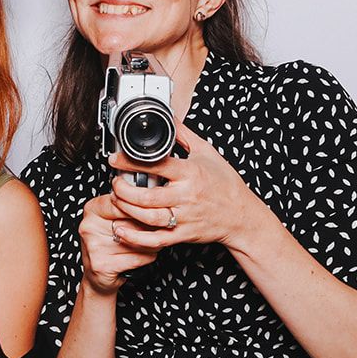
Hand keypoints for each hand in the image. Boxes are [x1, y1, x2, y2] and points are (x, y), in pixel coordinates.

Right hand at [79, 193, 159, 295]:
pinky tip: (144, 255)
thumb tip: (156, 204)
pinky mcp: (102, 265)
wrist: (96, 277)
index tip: (156, 210)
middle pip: (134, 221)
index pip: (124, 201)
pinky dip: (148, 257)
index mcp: (92, 210)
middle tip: (157, 229)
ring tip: (150, 244)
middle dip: (151, 227)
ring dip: (152, 244)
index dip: (144, 207)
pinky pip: (138, 257)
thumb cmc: (109, 244)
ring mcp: (94, 246)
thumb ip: (130, 209)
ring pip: (139, 241)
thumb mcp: (114, 220)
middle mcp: (89, 226)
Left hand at [107, 123, 256, 251]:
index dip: (131, 162)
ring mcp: (184, 217)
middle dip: (123, 190)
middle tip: (115, 182)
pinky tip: (122, 230)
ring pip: (148, 217)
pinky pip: (155, 239)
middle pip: (147, 196)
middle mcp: (186, 196)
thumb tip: (169, 118)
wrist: (242, 215)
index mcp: (191, 173)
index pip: (156, 165)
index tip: (115, 159)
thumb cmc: (225, 184)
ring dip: (126, 209)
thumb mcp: (207, 152)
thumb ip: (184, 135)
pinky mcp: (183, 235)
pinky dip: (135, 237)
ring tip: (116, 200)